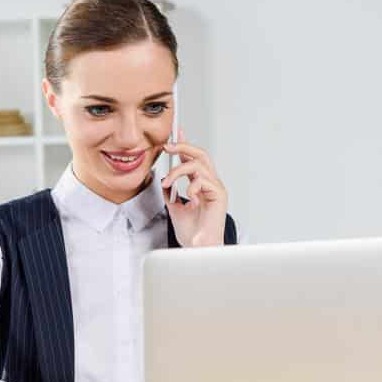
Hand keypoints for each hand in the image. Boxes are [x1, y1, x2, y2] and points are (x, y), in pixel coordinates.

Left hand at [161, 127, 228, 247]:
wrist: (198, 249)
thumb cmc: (191, 232)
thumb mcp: (174, 207)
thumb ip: (170, 192)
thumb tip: (162, 177)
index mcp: (201, 184)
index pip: (194, 158)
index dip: (185, 143)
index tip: (176, 132)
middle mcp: (210, 183)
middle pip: (200, 154)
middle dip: (183, 146)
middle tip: (167, 146)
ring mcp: (216, 188)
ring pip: (199, 164)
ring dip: (178, 171)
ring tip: (168, 183)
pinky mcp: (219, 195)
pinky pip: (203, 180)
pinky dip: (191, 186)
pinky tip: (187, 198)